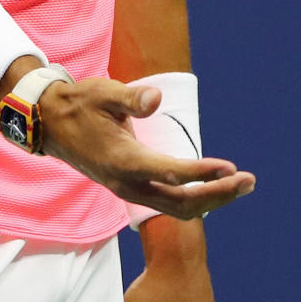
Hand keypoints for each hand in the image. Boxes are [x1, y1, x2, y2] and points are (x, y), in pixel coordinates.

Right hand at [39, 78, 254, 218]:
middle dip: (218, 194)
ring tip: (240, 185)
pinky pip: (168, 204)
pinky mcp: (130, 189)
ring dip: (211, 200)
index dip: (203, 173)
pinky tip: (214, 187)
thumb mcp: (103, 93)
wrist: (51, 125)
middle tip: (249, 180)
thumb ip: (130, 98)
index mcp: (123, 161)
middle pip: (181, 203)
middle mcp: (127, 184)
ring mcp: (128, 191)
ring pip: (177, 209)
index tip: (232, 168)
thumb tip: (156, 99)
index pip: (171, 174)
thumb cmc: (80, 104)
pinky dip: (195, 199)